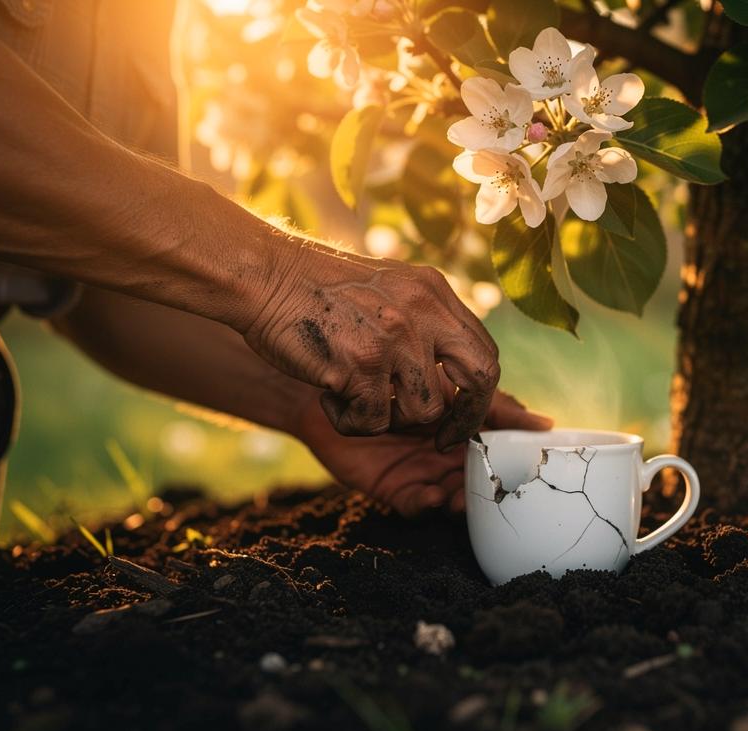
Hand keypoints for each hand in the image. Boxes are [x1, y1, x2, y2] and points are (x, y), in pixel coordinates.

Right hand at [244, 246, 499, 449]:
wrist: (263, 274)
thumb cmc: (319, 289)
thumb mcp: (390, 288)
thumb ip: (426, 322)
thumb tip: (457, 375)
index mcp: (434, 293)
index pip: (484, 352)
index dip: (479, 393)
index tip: (462, 413)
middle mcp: (423, 313)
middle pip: (480, 380)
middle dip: (465, 419)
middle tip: (442, 438)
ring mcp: (394, 338)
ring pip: (422, 412)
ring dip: (389, 418)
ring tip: (354, 394)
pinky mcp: (360, 364)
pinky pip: (373, 421)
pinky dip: (349, 421)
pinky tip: (328, 395)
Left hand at [293, 388, 552, 515]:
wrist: (337, 383)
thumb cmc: (396, 373)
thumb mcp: (454, 387)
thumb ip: (495, 406)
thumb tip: (546, 424)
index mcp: (472, 433)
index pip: (500, 459)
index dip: (512, 470)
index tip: (523, 474)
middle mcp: (452, 457)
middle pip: (479, 484)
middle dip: (486, 493)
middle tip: (490, 493)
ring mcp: (427, 474)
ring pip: (453, 498)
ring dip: (460, 503)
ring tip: (460, 499)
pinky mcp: (397, 490)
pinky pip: (416, 506)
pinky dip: (425, 506)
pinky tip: (431, 498)